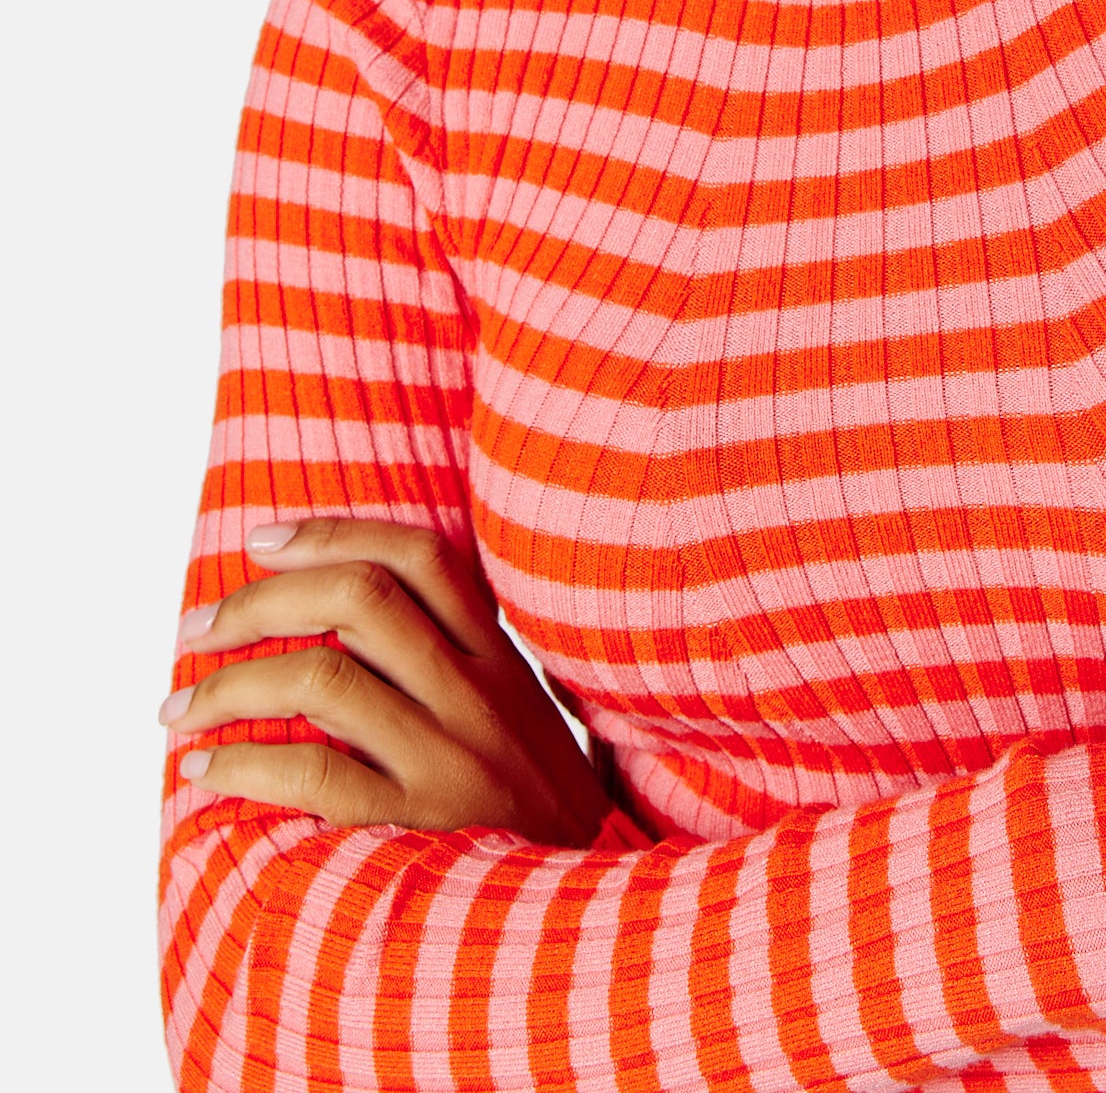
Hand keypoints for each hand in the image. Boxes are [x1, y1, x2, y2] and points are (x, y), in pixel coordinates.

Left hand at [162, 518, 607, 845]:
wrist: (587, 909)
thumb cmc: (530, 810)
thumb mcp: (516, 716)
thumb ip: (457, 663)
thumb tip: (345, 616)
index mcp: (498, 658)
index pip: (417, 558)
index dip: (331, 534)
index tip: (261, 541)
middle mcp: (477, 695)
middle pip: (359, 599)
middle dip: (259, 601)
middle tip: (196, 628)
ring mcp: (448, 758)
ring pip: (324, 677)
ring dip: (230, 683)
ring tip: (180, 708)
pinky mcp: (418, 827)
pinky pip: (315, 772)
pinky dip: (245, 761)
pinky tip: (207, 768)